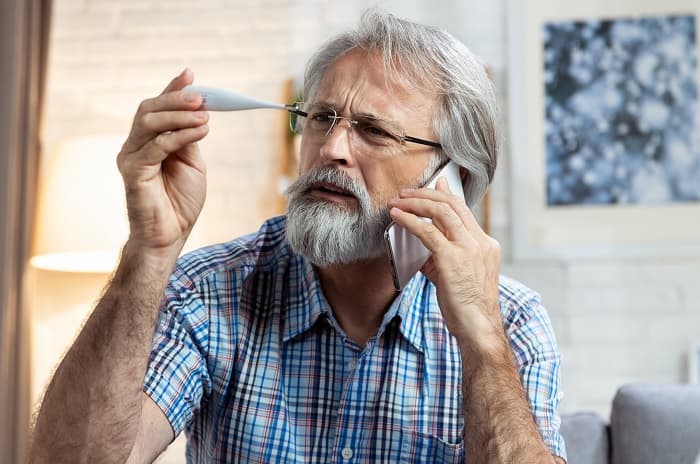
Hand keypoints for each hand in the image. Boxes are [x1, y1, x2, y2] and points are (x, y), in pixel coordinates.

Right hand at [117, 68, 208, 258]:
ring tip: (203, 114)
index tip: (190, 74)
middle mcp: (135, 146)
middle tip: (201, 97)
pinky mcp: (132, 172)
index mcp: (148, 141)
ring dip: (179, 115)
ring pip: (149, 122)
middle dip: (176, 99)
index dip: (172, 90)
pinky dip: (179, 135)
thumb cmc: (179, 202)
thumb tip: (196, 112)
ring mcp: (130, 157)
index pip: (157, 108)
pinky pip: (156, 146)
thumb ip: (188, 139)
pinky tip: (200, 130)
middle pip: (149, 110)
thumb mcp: (191, 163)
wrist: (169, 236)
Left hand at [388, 178, 503, 352]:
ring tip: (398, 201)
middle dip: (427, 193)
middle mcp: (480, 242)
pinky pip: (427, 231)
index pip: (465, 210)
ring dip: (415, 202)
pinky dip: (409, 221)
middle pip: (453, 204)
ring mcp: (468, 248)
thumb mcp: (459, 275)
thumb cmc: (467, 306)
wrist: (478, 327)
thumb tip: (420, 243)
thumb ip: (443, 255)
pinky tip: (397, 217)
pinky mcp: (451, 258)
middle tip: (407, 192)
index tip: (436, 183)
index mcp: (486, 244)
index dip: (448, 194)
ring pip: (440, 211)